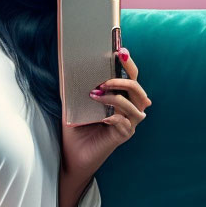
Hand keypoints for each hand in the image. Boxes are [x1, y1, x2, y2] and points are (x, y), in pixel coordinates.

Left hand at [60, 46, 151, 177]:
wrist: (71, 155)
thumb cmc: (76, 128)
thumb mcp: (74, 103)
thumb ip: (75, 86)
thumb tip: (66, 64)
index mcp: (120, 98)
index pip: (130, 77)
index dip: (128, 64)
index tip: (121, 50)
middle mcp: (128, 110)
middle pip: (139, 90)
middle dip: (125, 80)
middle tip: (105, 80)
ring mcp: (128, 124)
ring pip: (136, 106)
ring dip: (117, 98)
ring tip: (96, 94)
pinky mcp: (122, 137)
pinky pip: (125, 124)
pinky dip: (115, 117)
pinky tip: (102, 117)